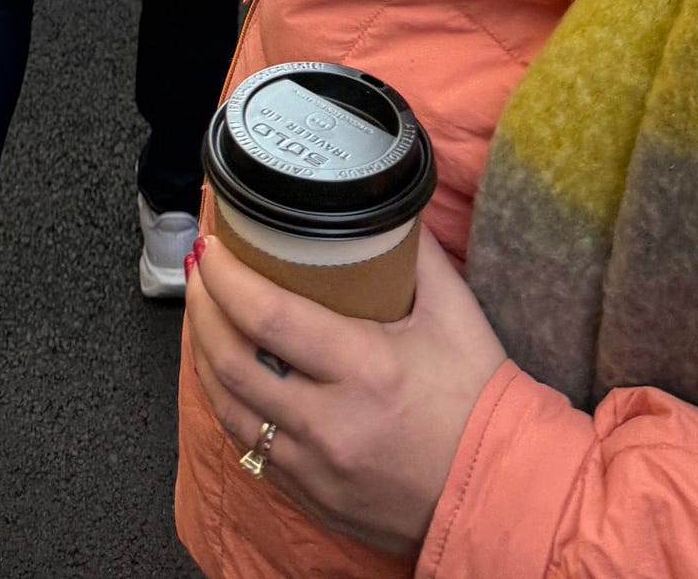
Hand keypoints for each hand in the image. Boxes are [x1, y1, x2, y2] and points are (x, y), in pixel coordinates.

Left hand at [185, 229, 505, 559]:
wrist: (498, 488)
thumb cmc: (478, 398)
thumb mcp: (456, 311)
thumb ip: (416, 249)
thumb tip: (382, 202)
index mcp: (365, 368)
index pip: (268, 317)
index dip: (226, 277)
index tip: (213, 245)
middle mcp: (330, 422)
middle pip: (233, 363)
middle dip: (202, 308)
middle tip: (199, 270)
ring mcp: (314, 466)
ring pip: (230, 410)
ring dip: (204, 356)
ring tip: (203, 314)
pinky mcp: (311, 495)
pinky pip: (249, 448)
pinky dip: (229, 404)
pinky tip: (228, 374)